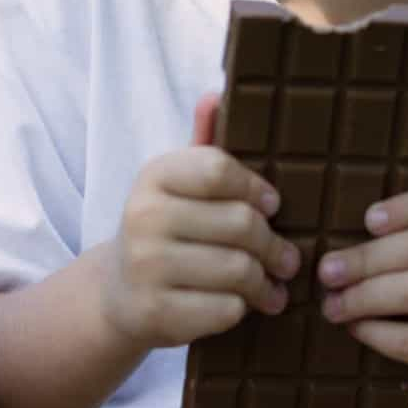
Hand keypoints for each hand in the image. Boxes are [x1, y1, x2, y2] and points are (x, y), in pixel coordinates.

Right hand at [100, 93, 301, 347]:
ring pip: (238, 270)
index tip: (275, 205)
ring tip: (275, 286)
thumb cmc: (167, 229)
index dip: (257, 189)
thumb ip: (204, 141)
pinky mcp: (152, 313)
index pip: (221, 170)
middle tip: (289, 259)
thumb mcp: (180, 184)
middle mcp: (142, 217)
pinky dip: (242, 309)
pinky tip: (244, 306)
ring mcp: (144, 267)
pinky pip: (225, 310)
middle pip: (240, 224)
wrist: (118, 294)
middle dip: (275, 245)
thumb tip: (216, 94)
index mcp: (154, 176)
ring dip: (265, 282)